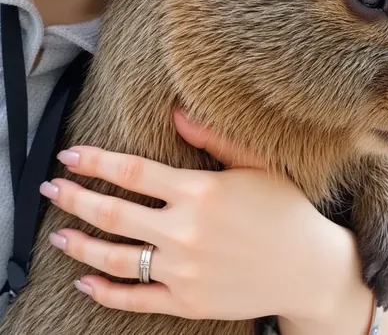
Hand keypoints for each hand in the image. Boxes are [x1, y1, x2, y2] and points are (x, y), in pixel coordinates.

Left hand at [40, 109, 326, 321]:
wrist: (309, 269)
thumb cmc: (283, 209)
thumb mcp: (254, 164)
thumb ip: (212, 137)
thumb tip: (174, 112)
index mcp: (199, 192)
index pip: (133, 172)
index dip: (96, 162)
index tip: (70, 155)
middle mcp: (184, 231)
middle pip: (115, 213)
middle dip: (76, 199)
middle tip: (52, 188)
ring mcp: (183, 270)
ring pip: (117, 258)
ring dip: (81, 245)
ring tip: (58, 234)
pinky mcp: (187, 302)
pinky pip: (135, 299)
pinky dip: (105, 291)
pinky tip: (86, 280)